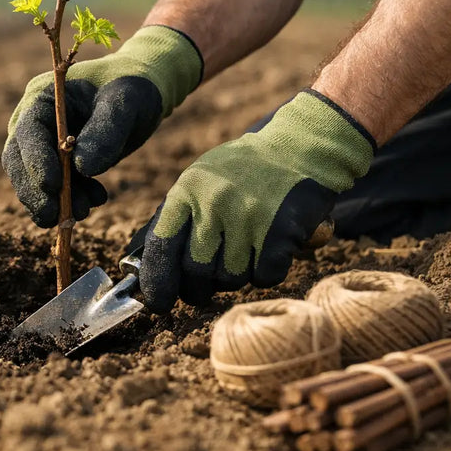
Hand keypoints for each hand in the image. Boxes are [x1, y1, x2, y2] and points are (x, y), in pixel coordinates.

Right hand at [2, 25, 202, 226]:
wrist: (143, 92)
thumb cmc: (133, 87)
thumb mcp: (124, 103)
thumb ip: (105, 131)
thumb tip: (83, 168)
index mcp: (42, 96)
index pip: (27, 132)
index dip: (35, 161)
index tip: (53, 186)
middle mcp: (33, 120)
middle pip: (19, 161)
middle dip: (36, 191)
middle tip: (59, 215)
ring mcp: (42, 143)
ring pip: (31, 180)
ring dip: (53, 202)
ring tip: (85, 210)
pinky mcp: (56, 163)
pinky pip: (51, 189)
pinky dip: (68, 201)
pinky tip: (96, 199)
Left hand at [129, 89, 375, 312]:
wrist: (300, 148)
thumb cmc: (244, 170)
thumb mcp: (201, 180)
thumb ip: (178, 216)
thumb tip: (149, 264)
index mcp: (187, 191)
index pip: (161, 246)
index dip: (157, 280)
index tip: (158, 302)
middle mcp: (213, 204)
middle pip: (195, 271)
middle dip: (196, 289)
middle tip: (201, 290)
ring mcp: (247, 218)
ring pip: (230, 278)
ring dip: (234, 277)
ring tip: (242, 253)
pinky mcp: (279, 232)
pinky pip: (264, 277)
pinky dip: (265, 273)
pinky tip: (268, 251)